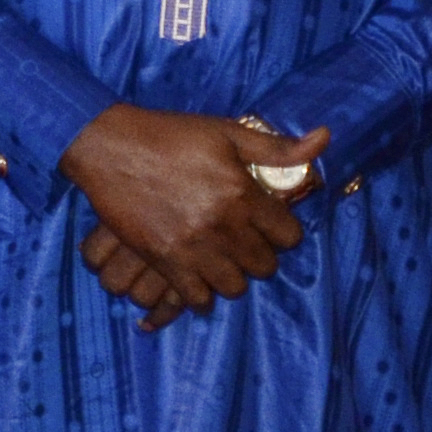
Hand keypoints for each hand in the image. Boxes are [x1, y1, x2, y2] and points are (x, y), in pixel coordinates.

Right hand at [59, 107, 324, 325]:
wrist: (108, 145)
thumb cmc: (168, 135)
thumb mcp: (225, 133)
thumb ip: (276, 147)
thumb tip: (324, 139)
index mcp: (243, 194)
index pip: (289, 236)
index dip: (281, 231)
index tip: (265, 224)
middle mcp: (223, 225)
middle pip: (264, 266)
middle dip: (257, 255)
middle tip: (240, 242)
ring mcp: (193, 247)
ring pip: (234, 287)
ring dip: (231, 276)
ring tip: (219, 260)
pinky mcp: (163, 259)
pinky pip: (196, 298)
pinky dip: (200, 293)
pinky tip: (195, 275)